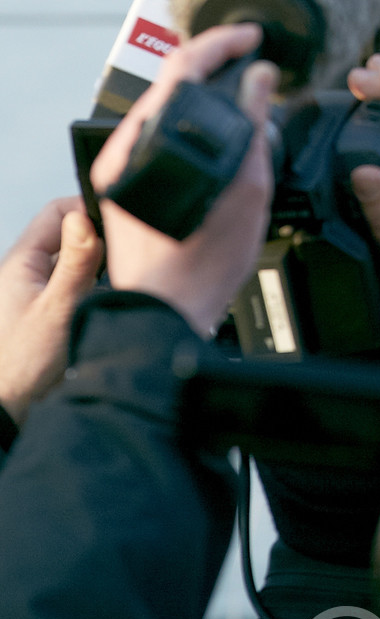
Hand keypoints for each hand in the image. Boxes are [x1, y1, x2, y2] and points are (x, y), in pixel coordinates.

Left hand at [0, 197, 103, 425]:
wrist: (10, 410)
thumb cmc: (24, 365)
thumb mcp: (58, 310)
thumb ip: (74, 264)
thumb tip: (84, 216)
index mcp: (21, 262)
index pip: (56, 213)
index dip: (89, 209)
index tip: (120, 220)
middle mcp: (28, 272)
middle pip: (69, 235)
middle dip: (101, 240)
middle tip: (128, 254)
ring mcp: (39, 292)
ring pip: (76, 261)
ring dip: (100, 267)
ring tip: (121, 281)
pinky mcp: (49, 312)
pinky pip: (76, 286)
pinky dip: (96, 289)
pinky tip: (112, 303)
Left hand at [92, 24, 276, 338]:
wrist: (165, 310)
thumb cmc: (202, 261)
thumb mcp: (248, 185)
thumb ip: (254, 121)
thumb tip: (259, 77)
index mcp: (154, 137)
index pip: (185, 61)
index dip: (223, 41)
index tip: (250, 38)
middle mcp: (128, 145)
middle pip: (170, 81)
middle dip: (213, 64)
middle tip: (248, 63)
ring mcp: (119, 165)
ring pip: (162, 109)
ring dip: (198, 96)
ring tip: (237, 100)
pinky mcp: (119, 183)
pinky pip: (154, 136)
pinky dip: (185, 124)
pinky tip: (212, 136)